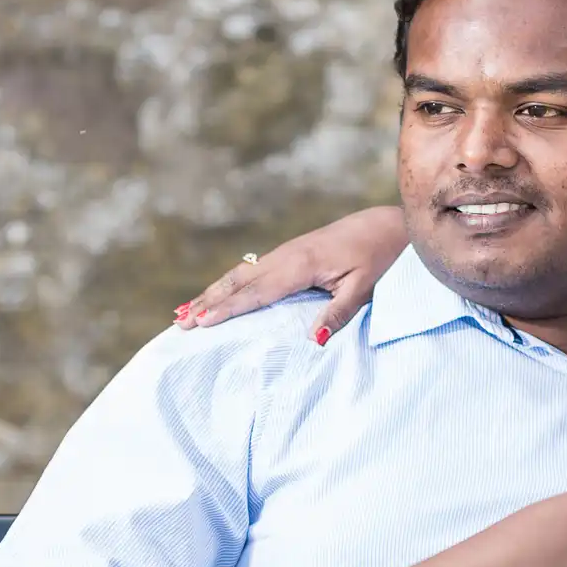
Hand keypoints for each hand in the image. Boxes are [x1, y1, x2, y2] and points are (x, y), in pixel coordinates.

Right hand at [176, 206, 406, 343]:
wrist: (387, 225)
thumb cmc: (380, 259)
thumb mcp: (365, 289)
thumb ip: (338, 314)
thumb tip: (313, 340)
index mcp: (301, 265)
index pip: (256, 293)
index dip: (227, 309)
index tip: (201, 323)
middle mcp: (286, 256)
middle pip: (238, 282)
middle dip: (207, 302)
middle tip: (179, 323)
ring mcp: (285, 252)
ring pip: (240, 274)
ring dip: (211, 293)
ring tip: (184, 312)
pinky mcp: (289, 253)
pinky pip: (251, 271)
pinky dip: (228, 284)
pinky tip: (218, 295)